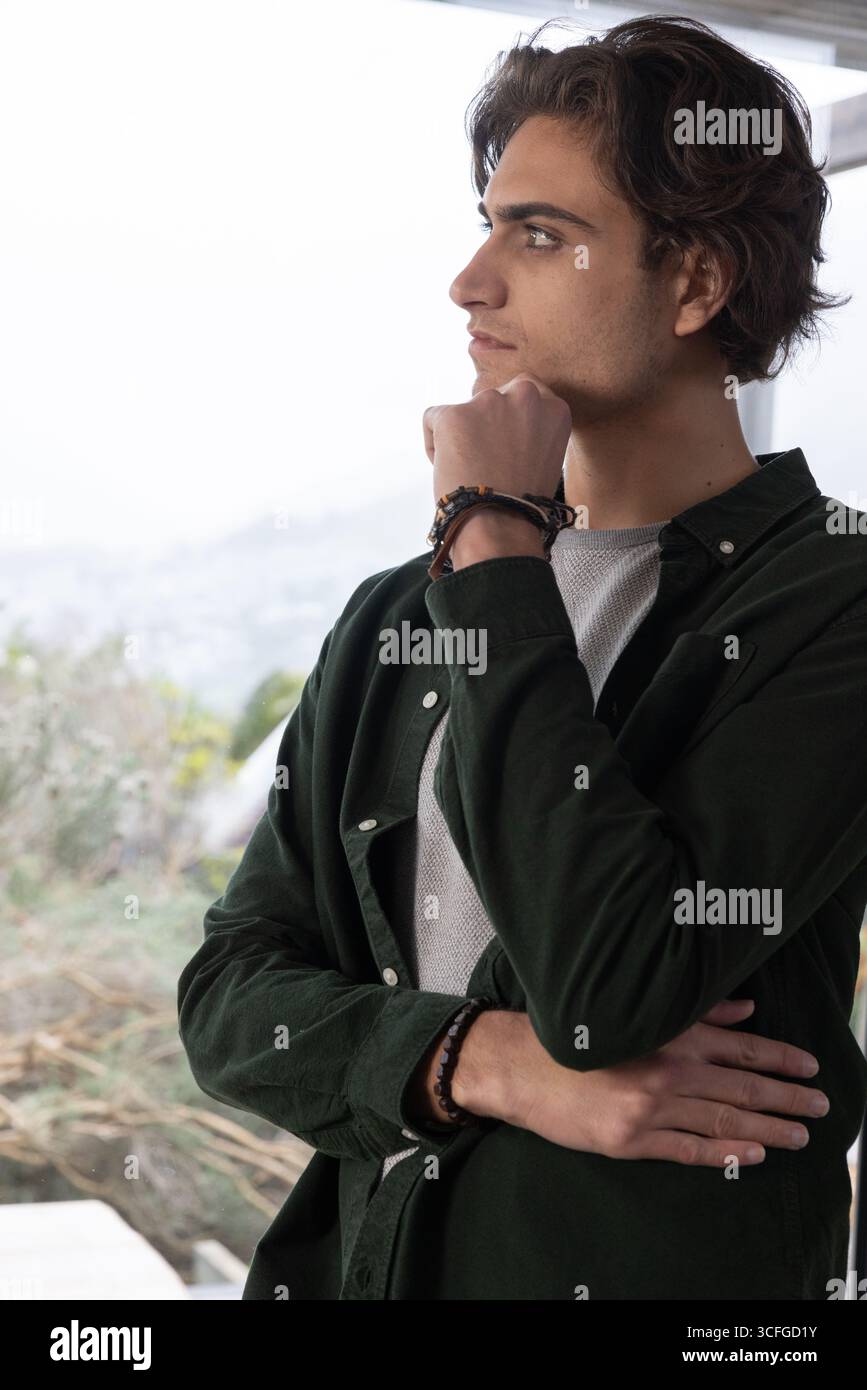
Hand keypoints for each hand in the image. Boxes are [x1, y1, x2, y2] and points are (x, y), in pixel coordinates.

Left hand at [423, 373, 571, 506]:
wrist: (500, 525)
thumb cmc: (522, 503)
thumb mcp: (544, 457)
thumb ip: (531, 431)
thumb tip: (504, 425)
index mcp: (553, 407)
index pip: (523, 396)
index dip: (509, 425)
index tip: (506, 449)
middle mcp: (524, 395)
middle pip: (492, 400)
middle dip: (485, 426)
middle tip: (486, 461)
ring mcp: (488, 402)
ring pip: (464, 411)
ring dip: (462, 437)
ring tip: (469, 472)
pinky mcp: (454, 414)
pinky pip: (433, 419)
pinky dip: (434, 444)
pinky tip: (449, 470)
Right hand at [454, 999, 828, 1167]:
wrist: (521, 1065)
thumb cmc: (579, 1033)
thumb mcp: (638, 1013)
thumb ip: (697, 1012)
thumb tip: (748, 1008)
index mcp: (670, 1035)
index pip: (741, 1049)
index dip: (780, 1059)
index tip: (810, 1068)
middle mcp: (667, 1070)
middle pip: (742, 1089)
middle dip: (787, 1098)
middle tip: (820, 1108)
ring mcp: (650, 1109)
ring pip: (724, 1122)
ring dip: (768, 1130)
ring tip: (799, 1136)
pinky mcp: (631, 1140)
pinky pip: (689, 1150)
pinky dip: (724, 1154)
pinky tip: (751, 1154)